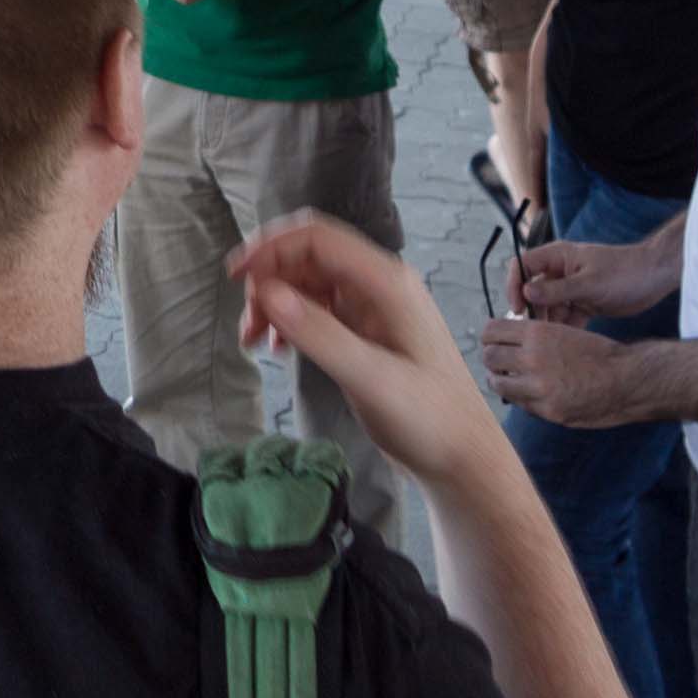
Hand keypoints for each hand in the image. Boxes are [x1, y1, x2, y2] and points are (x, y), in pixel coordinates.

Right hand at [229, 213, 505, 494]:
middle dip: (267, 282)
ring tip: (253, 342)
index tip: (235, 276)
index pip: (317, 238)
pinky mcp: (361, 335)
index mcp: (386, 283)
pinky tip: (277, 351)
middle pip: (306, 259)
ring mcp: (369, 311)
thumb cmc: (429, 418)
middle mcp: (377, 287)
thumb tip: (267, 293)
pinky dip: (287, 323)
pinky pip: (313, 312)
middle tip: (248, 326)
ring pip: (304, 285)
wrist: (462, 459)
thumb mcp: (371, 378)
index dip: (271, 247)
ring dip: (272, 305)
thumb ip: (319, 334)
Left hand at [480, 316, 640, 426]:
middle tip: (500, 362)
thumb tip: (506, 341)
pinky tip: (530, 393)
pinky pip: (520, 403)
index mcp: (538, 334)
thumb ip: (534, 337)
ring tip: (509, 380)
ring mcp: (539, 387)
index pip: (491, 331)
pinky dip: (521, 398)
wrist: (631, 380)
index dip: (490, 336)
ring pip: (498, 383)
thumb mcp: (565, 332)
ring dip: (500, 380)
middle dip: (492, 358)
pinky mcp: (548, 410)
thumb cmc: (601, 354)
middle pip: (489, 357)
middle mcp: (533, 358)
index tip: (493, 340)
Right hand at [504, 236, 669, 326]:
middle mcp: (560, 271)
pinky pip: (566, 317)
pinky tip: (565, 343)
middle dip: (531, 310)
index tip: (517, 308)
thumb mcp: (589, 282)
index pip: (522, 266)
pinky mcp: (583, 303)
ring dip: (548, 322)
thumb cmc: (626, 272)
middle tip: (532, 332)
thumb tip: (525, 293)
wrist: (656, 279)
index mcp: (557, 257)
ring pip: (549, 307)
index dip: (514, 285)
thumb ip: (557, 290)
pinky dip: (565, 328)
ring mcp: (571, 288)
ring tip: (549, 341)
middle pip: (533, 290)